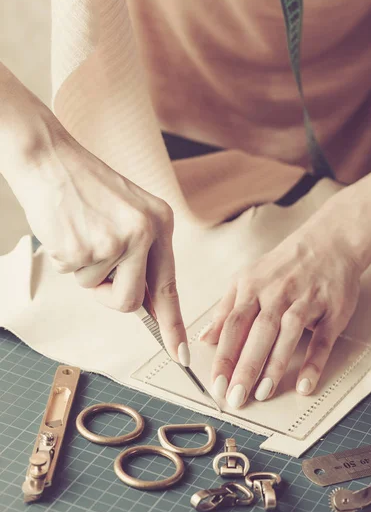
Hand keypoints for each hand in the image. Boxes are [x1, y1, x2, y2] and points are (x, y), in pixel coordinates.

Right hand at [9, 135, 188, 364]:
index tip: (180, 354)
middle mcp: (144, 233)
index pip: (170, 286)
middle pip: (131, 301)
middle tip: (97, 266)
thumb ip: (142, 254)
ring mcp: (115, 241)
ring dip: (85, 270)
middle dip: (110, 295)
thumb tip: (143, 302)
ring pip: (97, 289)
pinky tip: (67, 229)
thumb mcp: (130, 212)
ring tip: (81, 232)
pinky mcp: (84, 248)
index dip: (173, 325)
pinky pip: (73, 275)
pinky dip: (66, 259)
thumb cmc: (86, 187)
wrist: (49, 158)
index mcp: (160, 223)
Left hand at [200, 215, 361, 407]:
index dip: (223, 355)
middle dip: (244, 366)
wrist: (330, 241)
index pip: (233, 325)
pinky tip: (304, 384)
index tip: (215, 382)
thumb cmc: (283, 265)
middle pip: (257, 333)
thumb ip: (226, 309)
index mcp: (252, 288)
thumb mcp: (247, 279)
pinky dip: (314, 362)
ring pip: (287, 335)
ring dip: (274, 365)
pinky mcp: (332, 311)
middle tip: (235, 397)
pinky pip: (322, 339)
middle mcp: (277, 294)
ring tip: (262, 394)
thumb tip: (204, 339)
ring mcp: (305, 302)